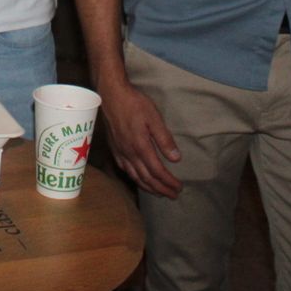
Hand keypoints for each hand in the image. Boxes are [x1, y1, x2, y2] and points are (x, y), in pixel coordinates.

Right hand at [97, 78, 182, 198]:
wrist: (111, 95)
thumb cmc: (134, 103)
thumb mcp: (154, 118)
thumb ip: (164, 139)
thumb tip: (176, 159)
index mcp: (141, 146)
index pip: (157, 171)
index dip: (169, 182)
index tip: (179, 187)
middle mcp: (129, 153)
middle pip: (147, 178)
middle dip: (161, 189)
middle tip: (173, 195)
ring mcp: (120, 152)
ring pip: (135, 177)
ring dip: (149, 187)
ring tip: (159, 193)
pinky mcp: (114, 149)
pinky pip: (125, 170)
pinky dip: (135, 179)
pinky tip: (138, 179)